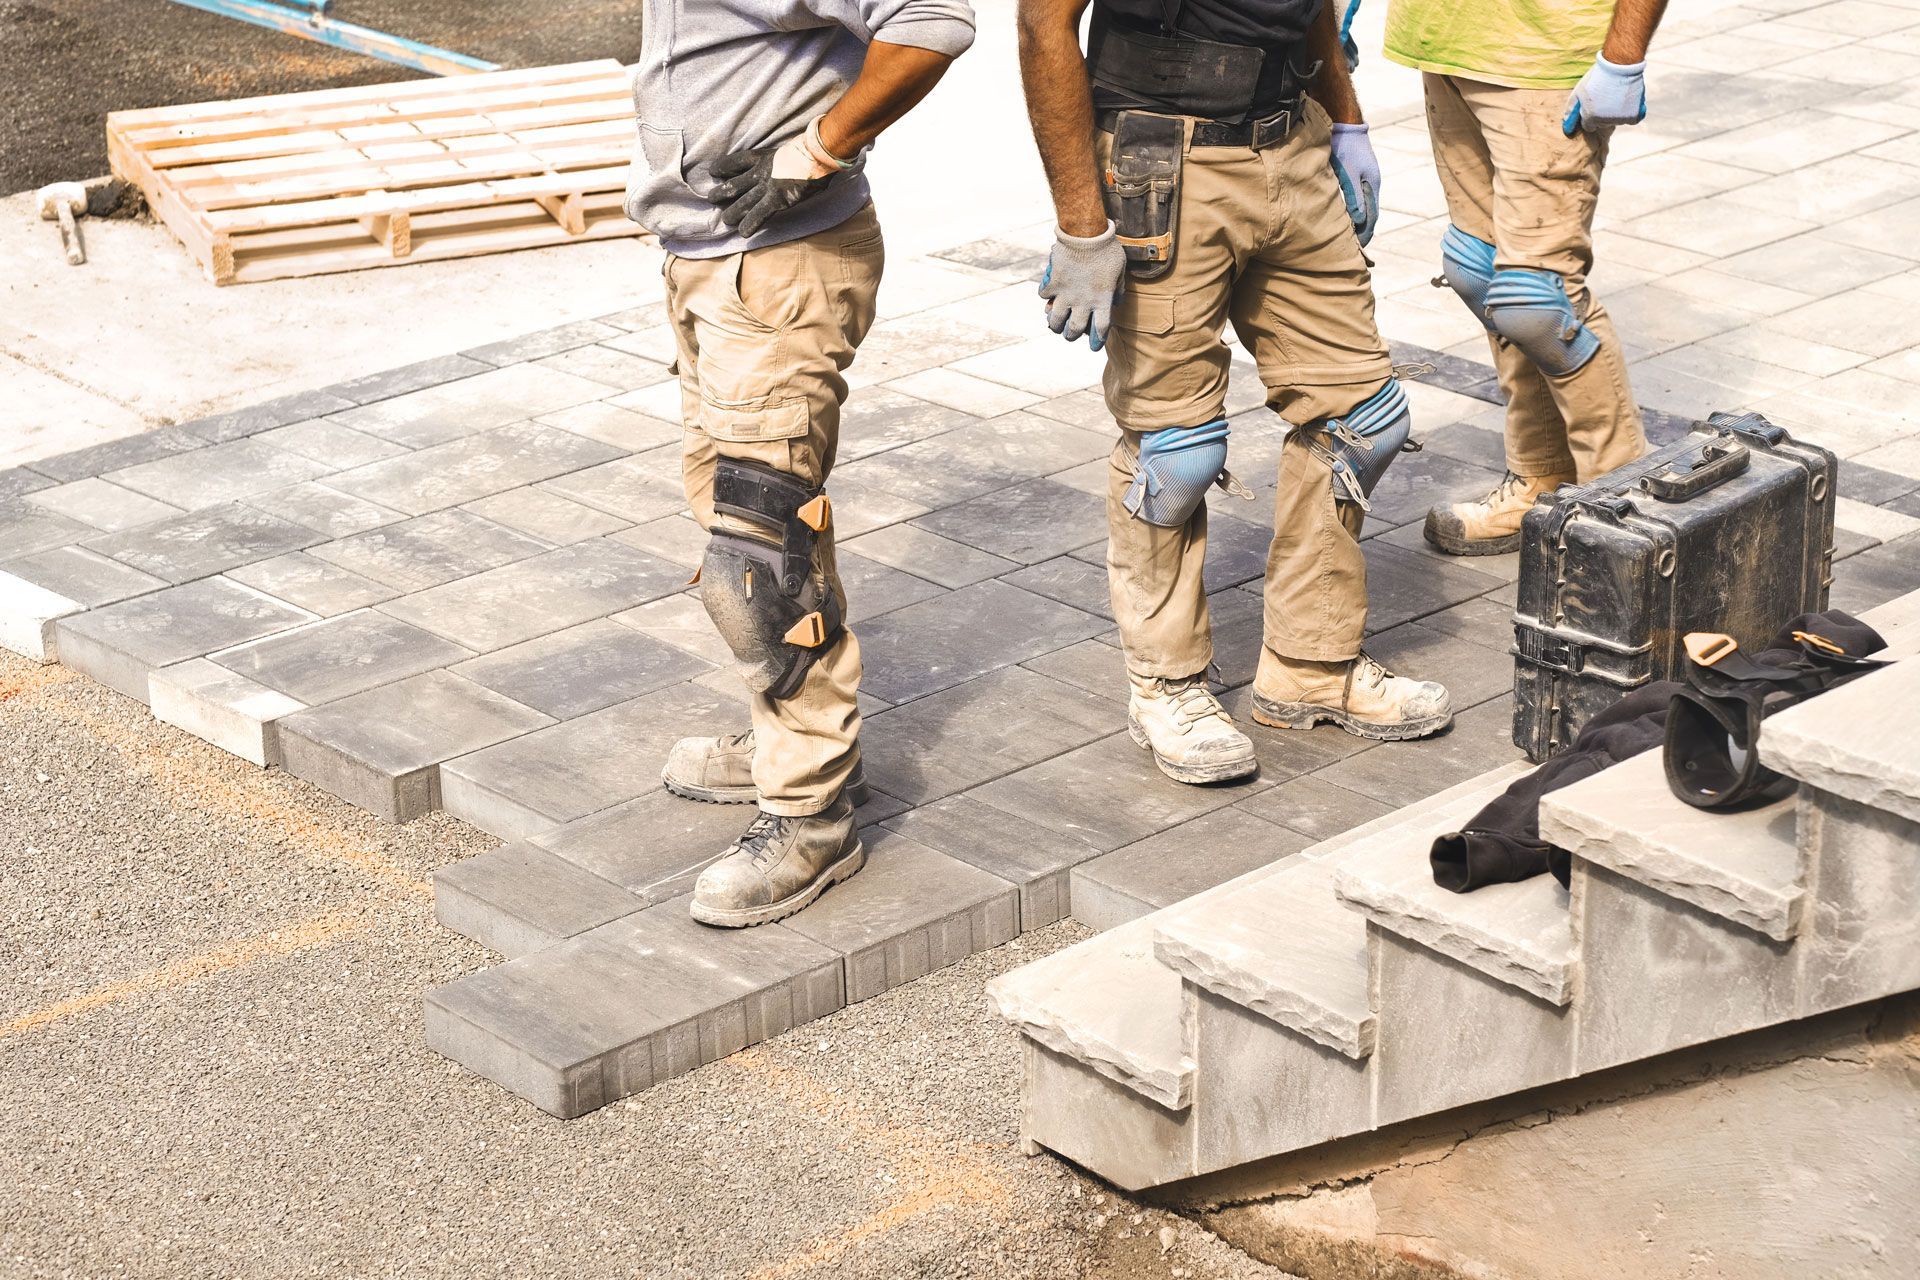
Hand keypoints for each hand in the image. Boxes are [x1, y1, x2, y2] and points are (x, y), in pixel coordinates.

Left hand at [709, 123, 842, 238]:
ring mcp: (767, 187)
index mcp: (762, 157)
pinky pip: (759, 214)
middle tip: (711, 198)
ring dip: (732, 212)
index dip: (723, 166)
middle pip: (734, 184)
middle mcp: (760, 172)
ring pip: (743, 202)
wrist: (816, 154)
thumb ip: (784, 159)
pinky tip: (743, 233)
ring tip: (725, 220)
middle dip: (722, 193)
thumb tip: (793, 165)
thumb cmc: (809, 150)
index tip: (713, 171)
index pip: (736, 161)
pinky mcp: (776, 199)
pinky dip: (750, 224)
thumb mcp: (790, 150)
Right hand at [1040, 221, 1126, 351]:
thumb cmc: (1108, 250)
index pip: (1100, 330)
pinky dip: (1045, 297)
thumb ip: (1118, 289)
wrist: (1086, 233)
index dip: (1097, 341)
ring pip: (1055, 319)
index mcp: (1102, 301)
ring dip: (1054, 324)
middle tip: (1070, 335)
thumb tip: (1116, 301)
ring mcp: (1066, 293)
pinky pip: (1045, 295)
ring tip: (1054, 325)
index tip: (1095, 346)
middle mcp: (1083, 302)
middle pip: (1074, 329)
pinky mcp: (1053, 283)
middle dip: (1071, 336)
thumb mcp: (1120, 270)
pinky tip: (1047, 295)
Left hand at [1328, 123, 1379, 245]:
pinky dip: (1353, 209)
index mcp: (1372, 185)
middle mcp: (1371, 183)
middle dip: (1363, 231)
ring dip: (1358, 221)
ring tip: (1351, 235)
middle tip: (1355, 247)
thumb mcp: (1349, 174)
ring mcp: (1364, 177)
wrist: (1344, 123)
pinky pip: (1357, 197)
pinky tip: (1345, 214)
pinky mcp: (1355, 172)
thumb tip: (1359, 221)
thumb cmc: (1345, 148)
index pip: (1371, 217)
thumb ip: (1354, 198)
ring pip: (1363, 205)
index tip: (1359, 249)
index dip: (1365, 234)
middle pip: (1369, 213)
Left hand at [1562, 55, 1646, 134]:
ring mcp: (1619, 119)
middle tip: (1608, 96)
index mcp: (1590, 117)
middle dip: (1604, 114)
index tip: (1596, 104)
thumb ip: (1571, 111)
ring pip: (1617, 121)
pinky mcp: (1633, 115)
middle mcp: (1604, 121)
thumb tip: (1567, 129)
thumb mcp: (1579, 92)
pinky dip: (1632, 112)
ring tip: (1618, 94)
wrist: (1620, 64)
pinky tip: (1628, 100)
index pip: (1589, 126)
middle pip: (1603, 123)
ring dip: (1618, 112)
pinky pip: (1632, 119)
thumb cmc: (1598, 77)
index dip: (1592, 114)